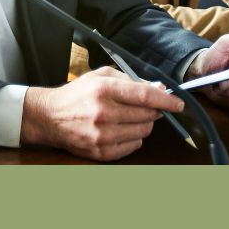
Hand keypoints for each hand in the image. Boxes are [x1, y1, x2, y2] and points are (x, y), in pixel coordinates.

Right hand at [21, 67, 185, 161]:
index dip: (166, 100)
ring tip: (129, 117)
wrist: (50, 117)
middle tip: (148, 106)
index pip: (145, 96)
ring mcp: (102, 136)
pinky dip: (134, 138)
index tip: (178, 103)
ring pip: (143, 132)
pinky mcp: (101, 152)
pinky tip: (121, 129)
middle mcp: (103, 113)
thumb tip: (158, 88)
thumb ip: (130, 80)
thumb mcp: (100, 76)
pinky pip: (133, 147)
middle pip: (147, 115)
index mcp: (103, 90)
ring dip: (143, 124)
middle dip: (154, 110)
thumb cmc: (77, 94)